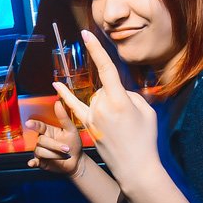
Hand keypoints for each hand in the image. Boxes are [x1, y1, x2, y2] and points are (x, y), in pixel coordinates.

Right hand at [25, 101, 82, 176]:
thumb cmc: (74, 144)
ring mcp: (40, 150)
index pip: (38, 126)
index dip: (34, 124)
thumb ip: (63, 117)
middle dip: (54, 145)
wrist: (77, 161)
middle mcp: (42, 140)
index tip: (29, 123)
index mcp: (48, 130)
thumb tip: (57, 103)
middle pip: (41, 140)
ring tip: (63, 156)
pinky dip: (32, 162)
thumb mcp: (71, 129)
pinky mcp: (40, 161)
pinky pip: (34, 161)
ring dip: (53, 154)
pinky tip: (32, 163)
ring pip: (40, 151)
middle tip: (66, 149)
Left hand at [53, 30, 158, 185]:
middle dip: (117, 97)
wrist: (135, 167)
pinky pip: (73, 107)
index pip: (106, 69)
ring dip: (109, 106)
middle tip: (129, 120)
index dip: (96, 50)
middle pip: (106, 88)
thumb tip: (117, 91)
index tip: (86, 35)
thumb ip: (131, 95)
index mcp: (120, 101)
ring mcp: (93, 117)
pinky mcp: (88, 126)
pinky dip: (64, 95)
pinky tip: (55, 85)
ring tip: (120, 128)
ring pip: (98, 98)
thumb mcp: (147, 112)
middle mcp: (103, 107)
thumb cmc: (145, 139)